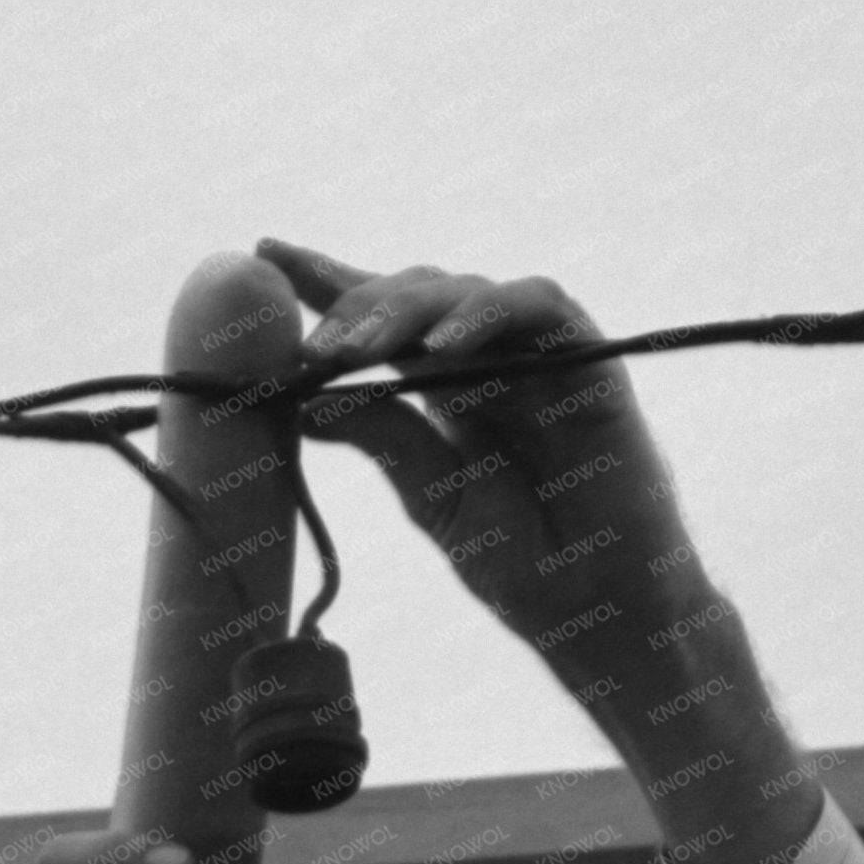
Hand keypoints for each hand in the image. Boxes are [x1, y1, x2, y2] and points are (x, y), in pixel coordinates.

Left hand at [256, 240, 710, 666]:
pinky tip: (439, 345)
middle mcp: (491, 358)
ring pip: (468, 291)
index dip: (327, 280)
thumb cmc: (524, 563)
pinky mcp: (589, 360)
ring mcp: (540, 355)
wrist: (600, 612)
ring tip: (359, 348)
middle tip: (313, 346)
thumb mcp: (432, 496)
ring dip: (407, 311)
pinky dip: (487, 315)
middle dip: (358, 307)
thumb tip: (303, 399)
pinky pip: (538, 308)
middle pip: (416, 294)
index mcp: (445, 386)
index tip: (264, 252)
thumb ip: (381, 437)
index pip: (381, 318)